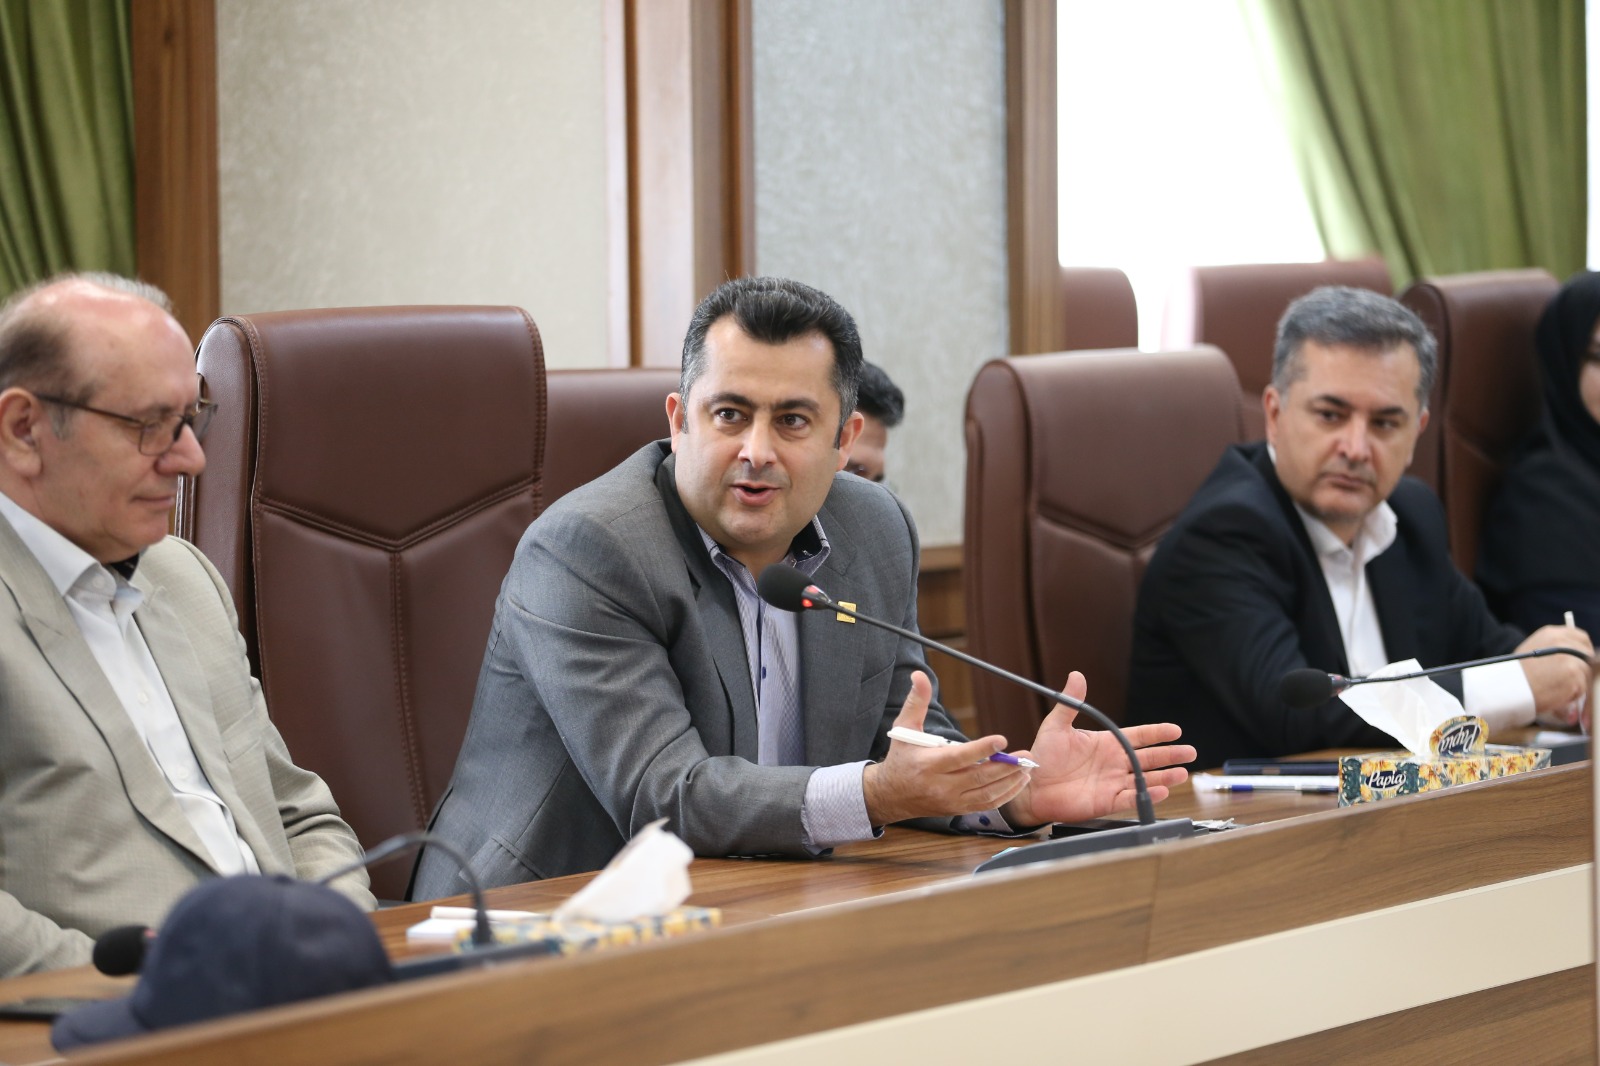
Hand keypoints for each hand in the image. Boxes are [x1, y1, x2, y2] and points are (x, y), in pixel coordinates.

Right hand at [862, 671, 1030, 825]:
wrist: (891, 795)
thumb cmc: (900, 757)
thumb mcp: (904, 728)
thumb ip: (916, 701)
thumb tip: (919, 675)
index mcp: (928, 765)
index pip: (959, 757)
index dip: (981, 749)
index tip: (1001, 740)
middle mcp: (941, 785)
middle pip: (979, 777)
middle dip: (1005, 767)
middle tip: (1024, 755)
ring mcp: (951, 800)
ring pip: (987, 794)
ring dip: (1010, 781)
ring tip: (1027, 767)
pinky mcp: (959, 809)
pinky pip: (987, 805)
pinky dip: (1005, 795)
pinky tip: (1018, 782)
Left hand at [1000, 671, 1194, 827]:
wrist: (1030, 785)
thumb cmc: (1043, 755)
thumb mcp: (1056, 725)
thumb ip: (1071, 702)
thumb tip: (1076, 675)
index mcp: (1106, 743)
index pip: (1138, 736)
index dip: (1157, 733)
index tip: (1175, 730)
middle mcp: (1114, 763)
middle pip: (1149, 758)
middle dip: (1170, 755)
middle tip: (1190, 752)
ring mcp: (1112, 783)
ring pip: (1145, 779)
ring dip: (1164, 776)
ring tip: (1182, 773)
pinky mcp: (1106, 802)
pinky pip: (1131, 799)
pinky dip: (1147, 796)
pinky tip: (1161, 791)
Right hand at [1518, 624, 1593, 723]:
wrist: (1507, 687)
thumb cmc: (1514, 675)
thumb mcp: (1531, 652)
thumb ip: (1553, 652)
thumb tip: (1574, 662)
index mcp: (1552, 634)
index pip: (1581, 637)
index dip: (1583, 650)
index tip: (1582, 661)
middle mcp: (1563, 642)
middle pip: (1588, 656)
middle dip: (1583, 670)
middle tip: (1574, 682)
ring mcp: (1571, 659)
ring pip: (1586, 675)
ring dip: (1576, 686)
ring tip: (1555, 691)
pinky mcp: (1575, 675)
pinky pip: (1582, 689)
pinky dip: (1572, 697)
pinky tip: (1556, 697)